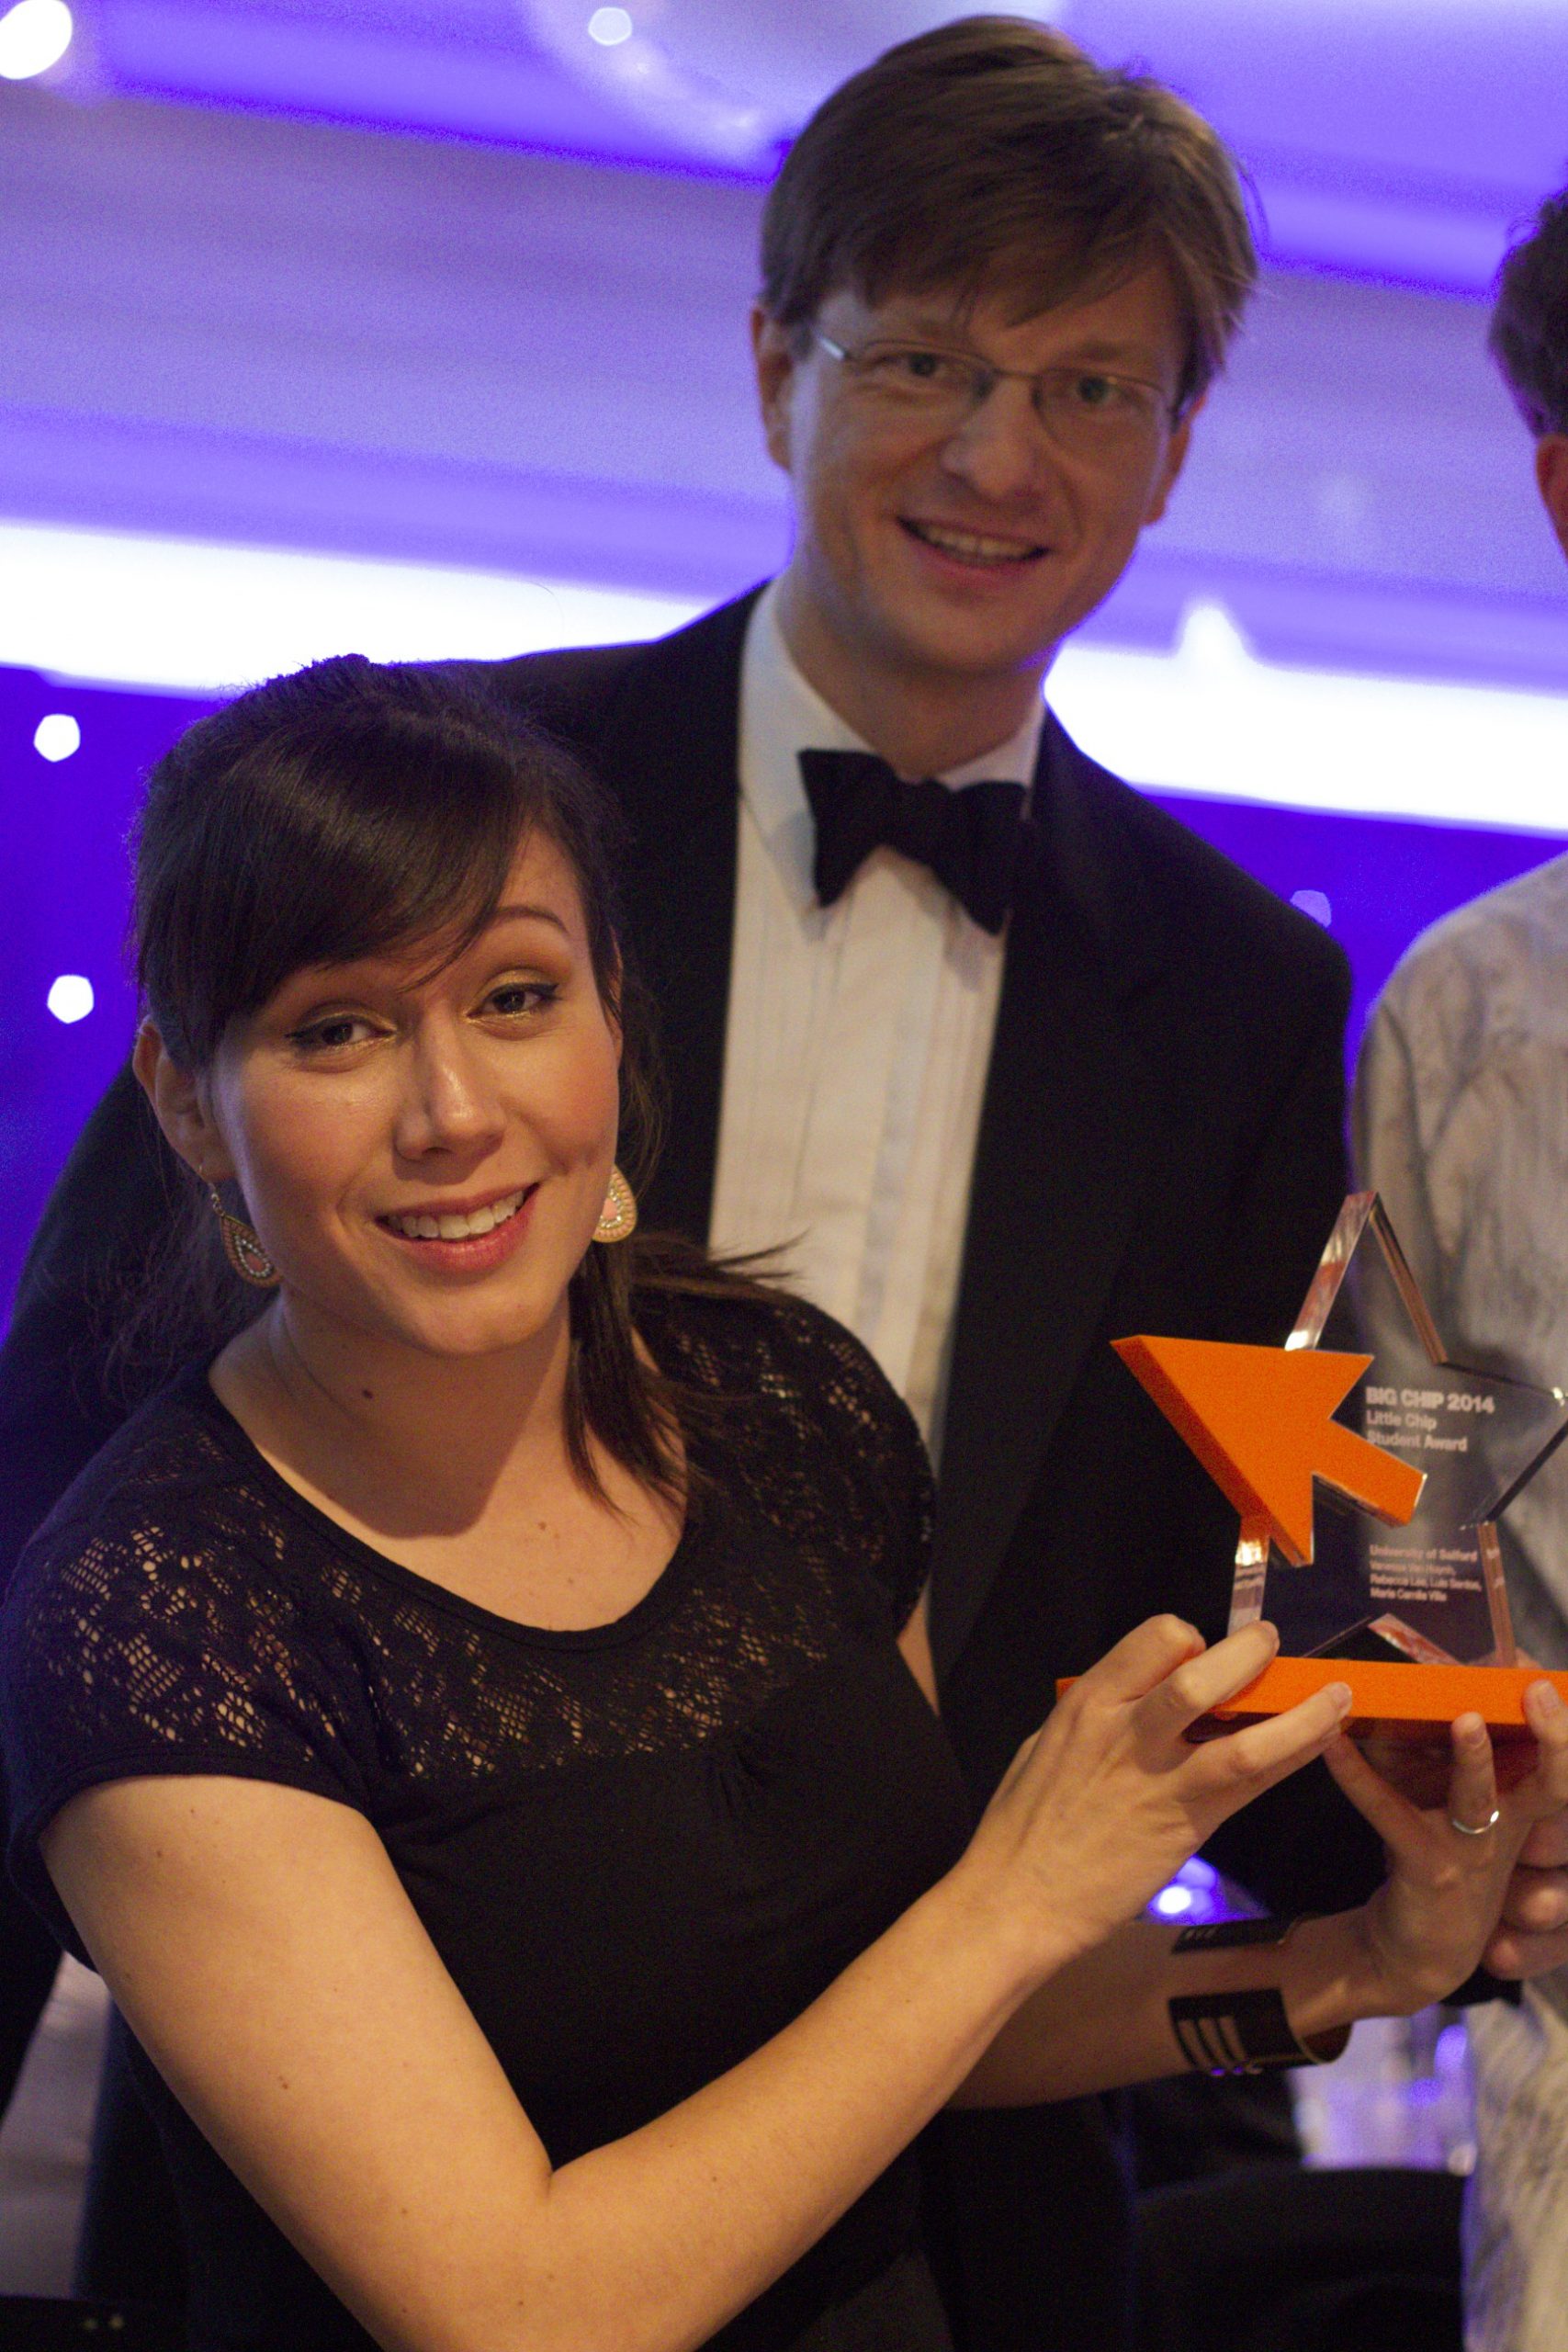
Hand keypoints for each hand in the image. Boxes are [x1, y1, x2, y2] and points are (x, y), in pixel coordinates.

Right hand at [963, 1616, 1350, 1976]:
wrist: (1015, 1900)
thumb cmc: (1024, 1825)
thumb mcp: (1049, 1744)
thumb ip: (1099, 1716)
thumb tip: (1136, 1695)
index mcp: (1088, 1702)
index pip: (1156, 1638)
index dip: (1190, 1638)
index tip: (1203, 1652)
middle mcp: (1126, 1731)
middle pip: (1202, 1671)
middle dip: (1251, 1651)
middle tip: (1274, 1647)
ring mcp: (1159, 1781)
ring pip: (1245, 1733)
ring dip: (1300, 1710)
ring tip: (1334, 1694)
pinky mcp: (1185, 1826)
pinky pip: (1251, 1784)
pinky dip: (1293, 1756)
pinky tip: (1322, 1743)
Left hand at [1326, 1680, 1567, 2011]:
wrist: (1418, 1947)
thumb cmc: (1437, 1849)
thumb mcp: (1447, 1793)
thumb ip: (1434, 1739)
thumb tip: (1402, 1674)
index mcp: (1525, 1798)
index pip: (1555, 1757)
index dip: (1559, 1717)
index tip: (1542, 1671)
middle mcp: (1511, 1821)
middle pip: (1555, 1781)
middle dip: (1558, 1736)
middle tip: (1538, 1689)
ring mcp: (1473, 1847)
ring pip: (1481, 1798)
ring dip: (1474, 1758)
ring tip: (1466, 1719)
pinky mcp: (1428, 1865)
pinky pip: (1392, 1814)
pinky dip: (1359, 1777)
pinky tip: (1333, 1746)